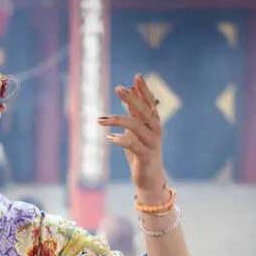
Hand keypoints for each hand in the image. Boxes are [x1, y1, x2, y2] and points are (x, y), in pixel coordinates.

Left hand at [98, 75, 165, 198]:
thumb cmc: (141, 154)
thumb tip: (129, 91)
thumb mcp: (135, 131)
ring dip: (117, 120)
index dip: (144, 89)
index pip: (150, 102)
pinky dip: (120, 139)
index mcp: (154, 123)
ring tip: (100, 120)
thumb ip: (133, 113)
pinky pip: (132, 144)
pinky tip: (109, 137)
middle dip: (131, 98)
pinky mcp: (146, 155)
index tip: (136, 77)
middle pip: (144, 110)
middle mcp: (155, 130)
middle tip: (117, 88)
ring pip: (135, 125)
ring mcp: (152, 143)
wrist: (149, 179)